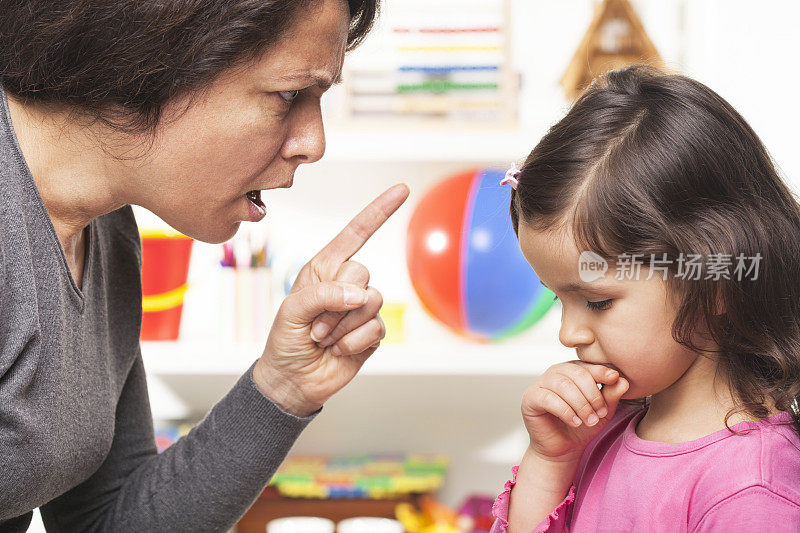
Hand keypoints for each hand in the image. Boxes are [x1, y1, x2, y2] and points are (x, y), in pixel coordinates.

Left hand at [253, 184, 409, 416]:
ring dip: (341, 326)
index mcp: (324, 268)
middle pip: (362, 272)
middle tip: (314, 325)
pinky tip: (338, 350)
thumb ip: (323, 294)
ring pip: (371, 302)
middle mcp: (345, 284)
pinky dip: (353, 342)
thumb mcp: (292, 311)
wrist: (293, 381)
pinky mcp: (372, 332)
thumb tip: (361, 294)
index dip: (379, 211)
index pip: (356, 234)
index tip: (402, 189)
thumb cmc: (285, 340)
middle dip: (335, 303)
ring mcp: (361, 308)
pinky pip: (375, 328)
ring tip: (323, 338)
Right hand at [521, 360, 628, 462]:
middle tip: (601, 413)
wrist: (562, 449)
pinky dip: (565, 411)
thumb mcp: (602, 411)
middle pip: (576, 373)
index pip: (587, 365)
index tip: (614, 379)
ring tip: (589, 421)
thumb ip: (611, 395)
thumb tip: (623, 380)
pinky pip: (548, 399)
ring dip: (580, 404)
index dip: (601, 371)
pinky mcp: (530, 398)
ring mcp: (540, 384)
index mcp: (572, 370)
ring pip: (563, 385)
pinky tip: (574, 422)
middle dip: (592, 394)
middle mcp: (555, 373)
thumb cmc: (582, 426)